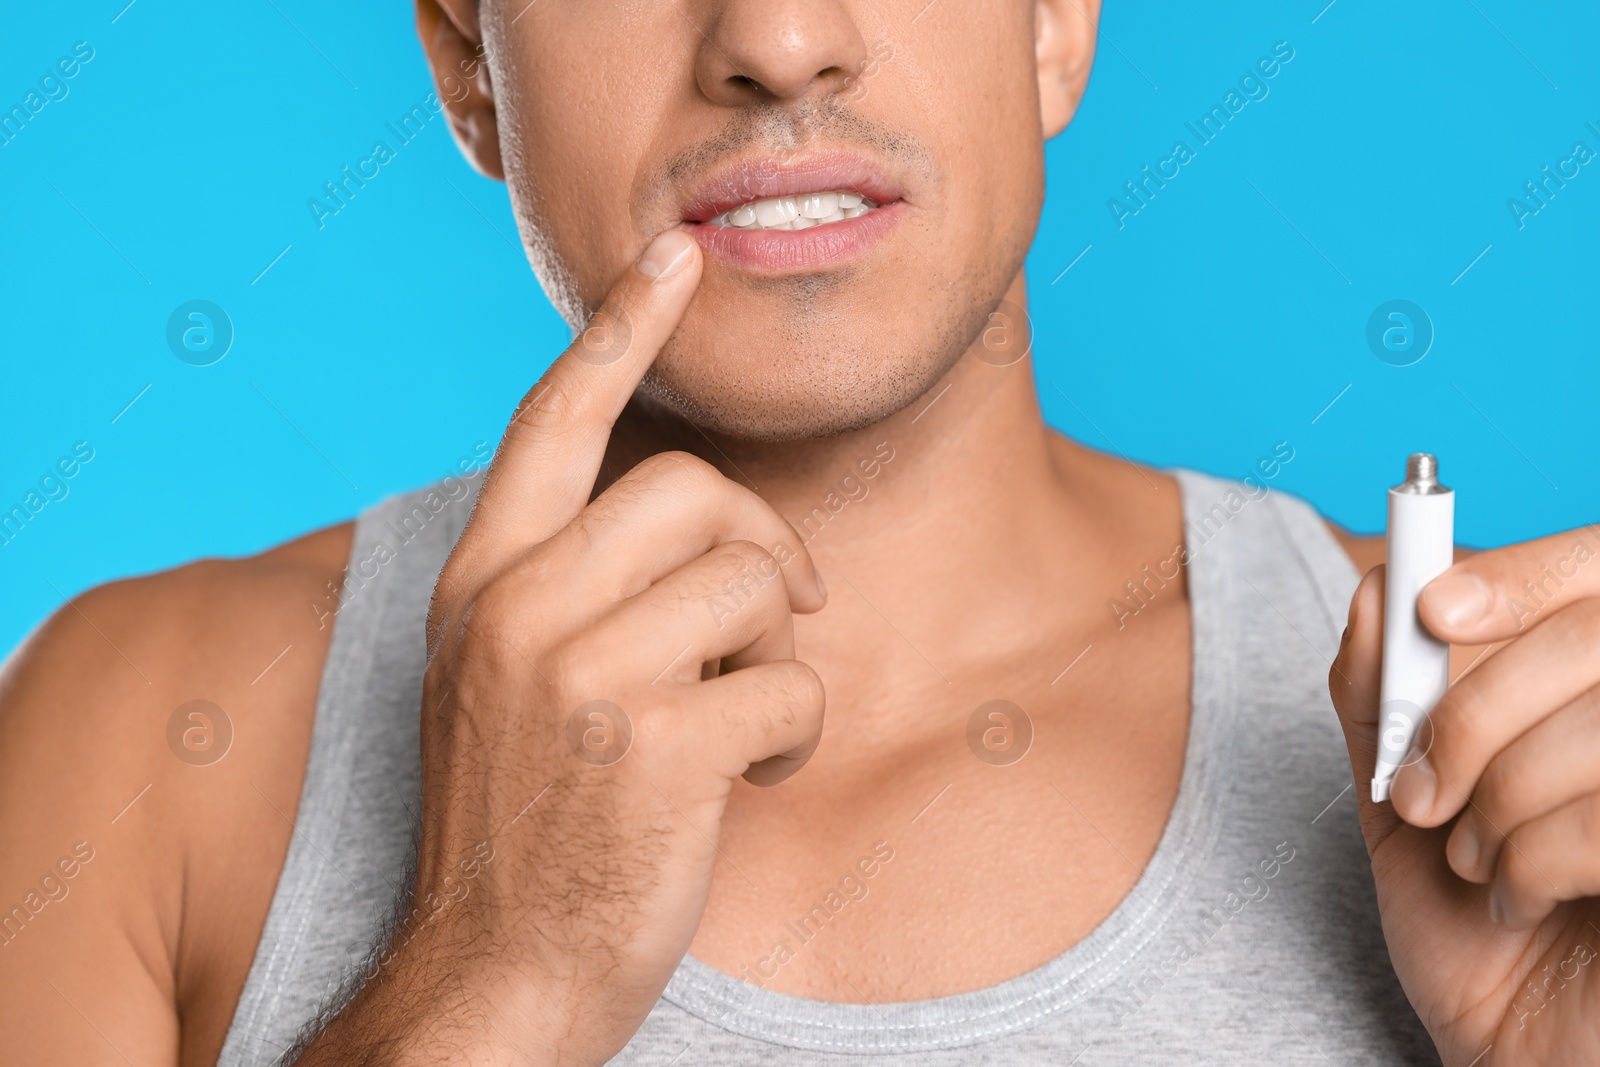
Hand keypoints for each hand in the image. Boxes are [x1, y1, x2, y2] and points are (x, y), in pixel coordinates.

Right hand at [293, 229, 828, 1066]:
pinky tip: (755, 779)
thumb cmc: (519, 828)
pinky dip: (797, 736)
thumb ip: (562, 587)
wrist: (491, 978)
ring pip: (756, 581)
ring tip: (743, 719)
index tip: (674, 251)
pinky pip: (790, 687)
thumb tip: (686, 517)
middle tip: (776, 614)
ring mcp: (582, 676)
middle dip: (762, 546)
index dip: (622, 326)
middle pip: (695, 489)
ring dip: (778, 652)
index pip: (553, 417)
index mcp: (480, 584)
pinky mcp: (654, 748)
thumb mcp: (502, 682)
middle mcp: (519, 610)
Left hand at [1331, 528, 1599, 1065]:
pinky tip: (1524, 899)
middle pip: (1590, 636)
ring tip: (1473, 859)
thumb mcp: (1398, 795)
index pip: (1593, 567)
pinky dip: (1538, 861)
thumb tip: (1372, 589)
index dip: (1518, 573)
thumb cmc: (1465, 919)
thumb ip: (1380, 695)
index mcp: (1593, 683)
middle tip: (1421, 792)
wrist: (1515, 1047)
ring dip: (1498, 803)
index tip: (1430, 608)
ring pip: (1594, 728)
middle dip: (1473, 715)